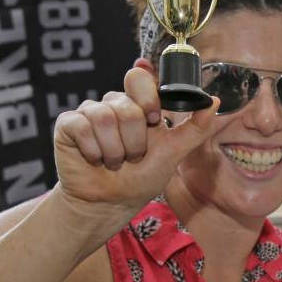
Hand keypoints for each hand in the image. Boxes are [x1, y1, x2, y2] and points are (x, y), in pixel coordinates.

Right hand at [52, 66, 218, 217]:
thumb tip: (213, 101)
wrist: (110, 203)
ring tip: (115, 162)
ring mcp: (89, 112)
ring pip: (103, 117)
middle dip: (134, 139)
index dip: (147, 98)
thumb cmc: (142, 178)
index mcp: (139, 105)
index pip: (140, 78)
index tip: (152, 119)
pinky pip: (81, 126)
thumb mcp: (174, 153)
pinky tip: (95, 160)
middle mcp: (114, 104)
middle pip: (125, 104)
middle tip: (133, 155)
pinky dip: (93, 151)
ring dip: (114, 150)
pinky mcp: (68, 124)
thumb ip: (195, 129)